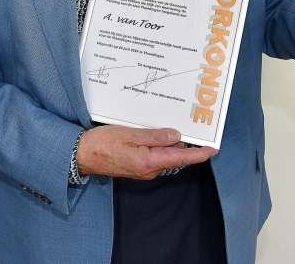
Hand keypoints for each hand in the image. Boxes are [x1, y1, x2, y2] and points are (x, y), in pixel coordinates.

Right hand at [76, 125, 216, 179]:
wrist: (81, 156)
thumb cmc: (101, 144)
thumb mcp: (129, 134)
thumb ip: (154, 136)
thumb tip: (175, 135)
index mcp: (149, 161)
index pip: (181, 158)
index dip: (199, 154)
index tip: (213, 149)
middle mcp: (149, 169)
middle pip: (174, 155)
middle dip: (183, 143)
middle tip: (193, 127)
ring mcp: (143, 170)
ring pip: (164, 155)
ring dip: (169, 142)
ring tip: (172, 126)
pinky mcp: (137, 166)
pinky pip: (154, 155)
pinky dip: (158, 145)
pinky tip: (155, 134)